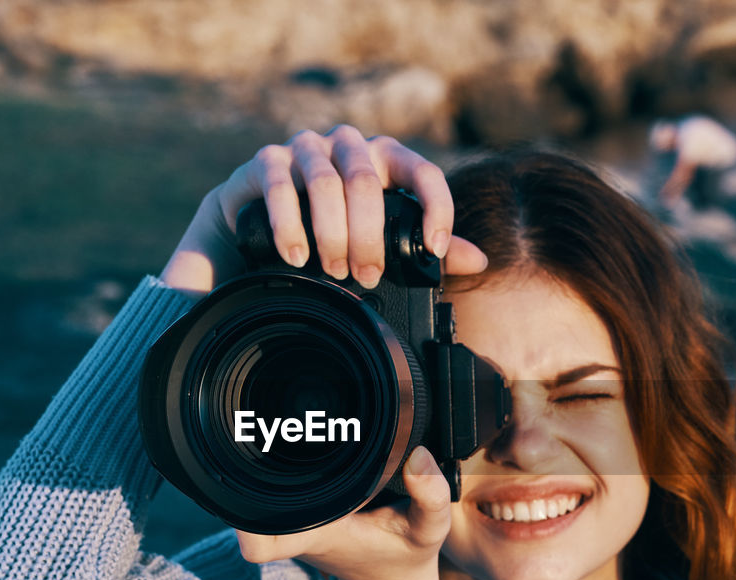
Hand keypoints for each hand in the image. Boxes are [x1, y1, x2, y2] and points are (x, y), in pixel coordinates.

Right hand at [159, 125, 488, 294]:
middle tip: (367, 276)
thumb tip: (479, 261)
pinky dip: (290, 225)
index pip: (422, 170)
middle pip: (366, 182)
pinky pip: (279, 184)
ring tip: (332, 271)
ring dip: (331, 233)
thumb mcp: (381, 239)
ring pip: (324, 182)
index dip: (435, 207)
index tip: (432, 249)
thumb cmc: (330, 230)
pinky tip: (296, 255)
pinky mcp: (265, 162)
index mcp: (385, 159)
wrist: (256, 221)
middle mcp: (348, 146)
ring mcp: (305, 149)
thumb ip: (426, 248)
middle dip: (368, 236)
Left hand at [235, 446, 449, 579]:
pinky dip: (289, 462)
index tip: (248, 486)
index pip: (260, 542)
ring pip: (260, 485)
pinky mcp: (298, 511)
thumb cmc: (405, 557)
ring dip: (273, 458)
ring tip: (297, 429)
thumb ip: (430, 497)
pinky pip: (277, 483)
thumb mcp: (429, 530)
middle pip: (250, 494)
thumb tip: (417, 457)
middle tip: (286, 428)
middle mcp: (295, 528)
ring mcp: (292, 520)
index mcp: (315, 535)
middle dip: (261, 457)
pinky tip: (306, 442)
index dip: (245, 523)